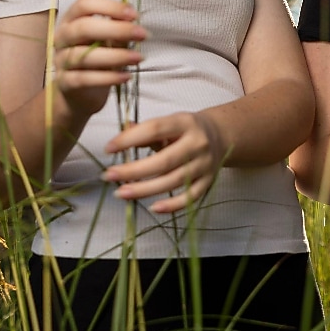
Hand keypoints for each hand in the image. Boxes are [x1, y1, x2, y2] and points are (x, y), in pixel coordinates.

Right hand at [52, 0, 145, 114]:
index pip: (85, 4)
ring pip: (84, 56)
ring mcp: (60, 60)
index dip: (110, 6)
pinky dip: (107, 78)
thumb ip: (117, 29)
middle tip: (142, 34)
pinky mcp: (64, 82)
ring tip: (138, 58)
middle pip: (84, 27)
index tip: (134, 15)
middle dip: (116, 29)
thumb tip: (133, 19)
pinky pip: (84, 79)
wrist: (80, 92)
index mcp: (72, 19)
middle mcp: (62, 37)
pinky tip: (126, 77)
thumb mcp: (108, 40)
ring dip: (116, 56)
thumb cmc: (97, 59)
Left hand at [102, 111, 228, 213]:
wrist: (221, 136)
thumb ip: (145, 131)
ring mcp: (205, 164)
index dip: (130, 139)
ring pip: (173, 181)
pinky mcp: (209, 182)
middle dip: (133, 170)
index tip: (108, 149)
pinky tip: (152, 208)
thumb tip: (118, 140)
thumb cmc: (186, 130)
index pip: (155, 129)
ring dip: (144, 189)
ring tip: (120, 193)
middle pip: (164, 161)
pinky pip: (189, 197)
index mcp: (185, 122)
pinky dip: (172, 205)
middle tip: (108, 176)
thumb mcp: (169, 123)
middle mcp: (197, 143)